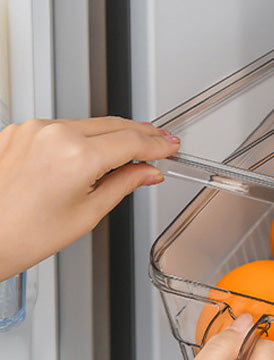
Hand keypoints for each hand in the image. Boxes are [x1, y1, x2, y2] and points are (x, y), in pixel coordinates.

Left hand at [0, 117, 179, 279]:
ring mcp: (33, 129)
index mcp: (76, 156)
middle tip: (160, 142)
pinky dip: (79, 138)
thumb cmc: (23, 234)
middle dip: (140, 133)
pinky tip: (90, 153)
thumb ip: (123, 184)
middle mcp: (53, 134)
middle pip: (112, 125)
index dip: (157, 144)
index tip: (170, 146)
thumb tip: (146, 172)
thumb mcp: (87, 213)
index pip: (132, 141)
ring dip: (110, 135)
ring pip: (87, 124)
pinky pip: (60, 129)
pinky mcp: (18, 130)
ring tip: (129, 151)